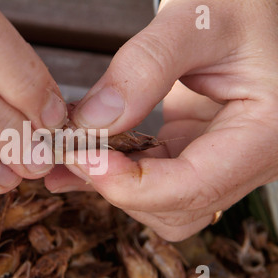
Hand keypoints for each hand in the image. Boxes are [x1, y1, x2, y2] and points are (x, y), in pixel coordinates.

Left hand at [45, 0, 277, 240]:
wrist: (246, 12)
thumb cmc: (240, 6)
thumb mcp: (198, 21)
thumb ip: (146, 67)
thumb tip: (95, 121)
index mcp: (265, 133)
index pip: (195, 186)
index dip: (132, 184)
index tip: (84, 157)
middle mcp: (246, 159)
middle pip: (175, 207)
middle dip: (117, 186)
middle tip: (71, 150)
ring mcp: (217, 160)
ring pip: (160, 204)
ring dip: (111, 185)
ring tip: (70, 155)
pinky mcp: (191, 151)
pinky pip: (151, 180)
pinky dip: (115, 173)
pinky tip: (84, 155)